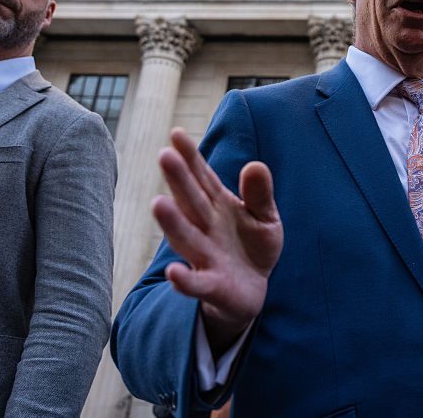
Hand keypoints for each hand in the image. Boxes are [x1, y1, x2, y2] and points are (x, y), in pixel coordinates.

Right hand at [153, 128, 283, 355]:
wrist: (252, 289)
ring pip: (186, 237)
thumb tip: (255, 164)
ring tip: (158, 203)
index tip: (176, 133)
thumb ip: (260, 194)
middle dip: (178, 180)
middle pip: (190, 201)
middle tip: (164, 155)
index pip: (202, 177)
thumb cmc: (253, 247)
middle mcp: (205, 227)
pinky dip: (185, 280)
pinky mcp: (212, 286)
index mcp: (217, 205)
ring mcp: (205, 256)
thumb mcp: (265, 217)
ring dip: (172, 223)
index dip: (189, 156)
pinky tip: (173, 273)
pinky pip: (197, 283)